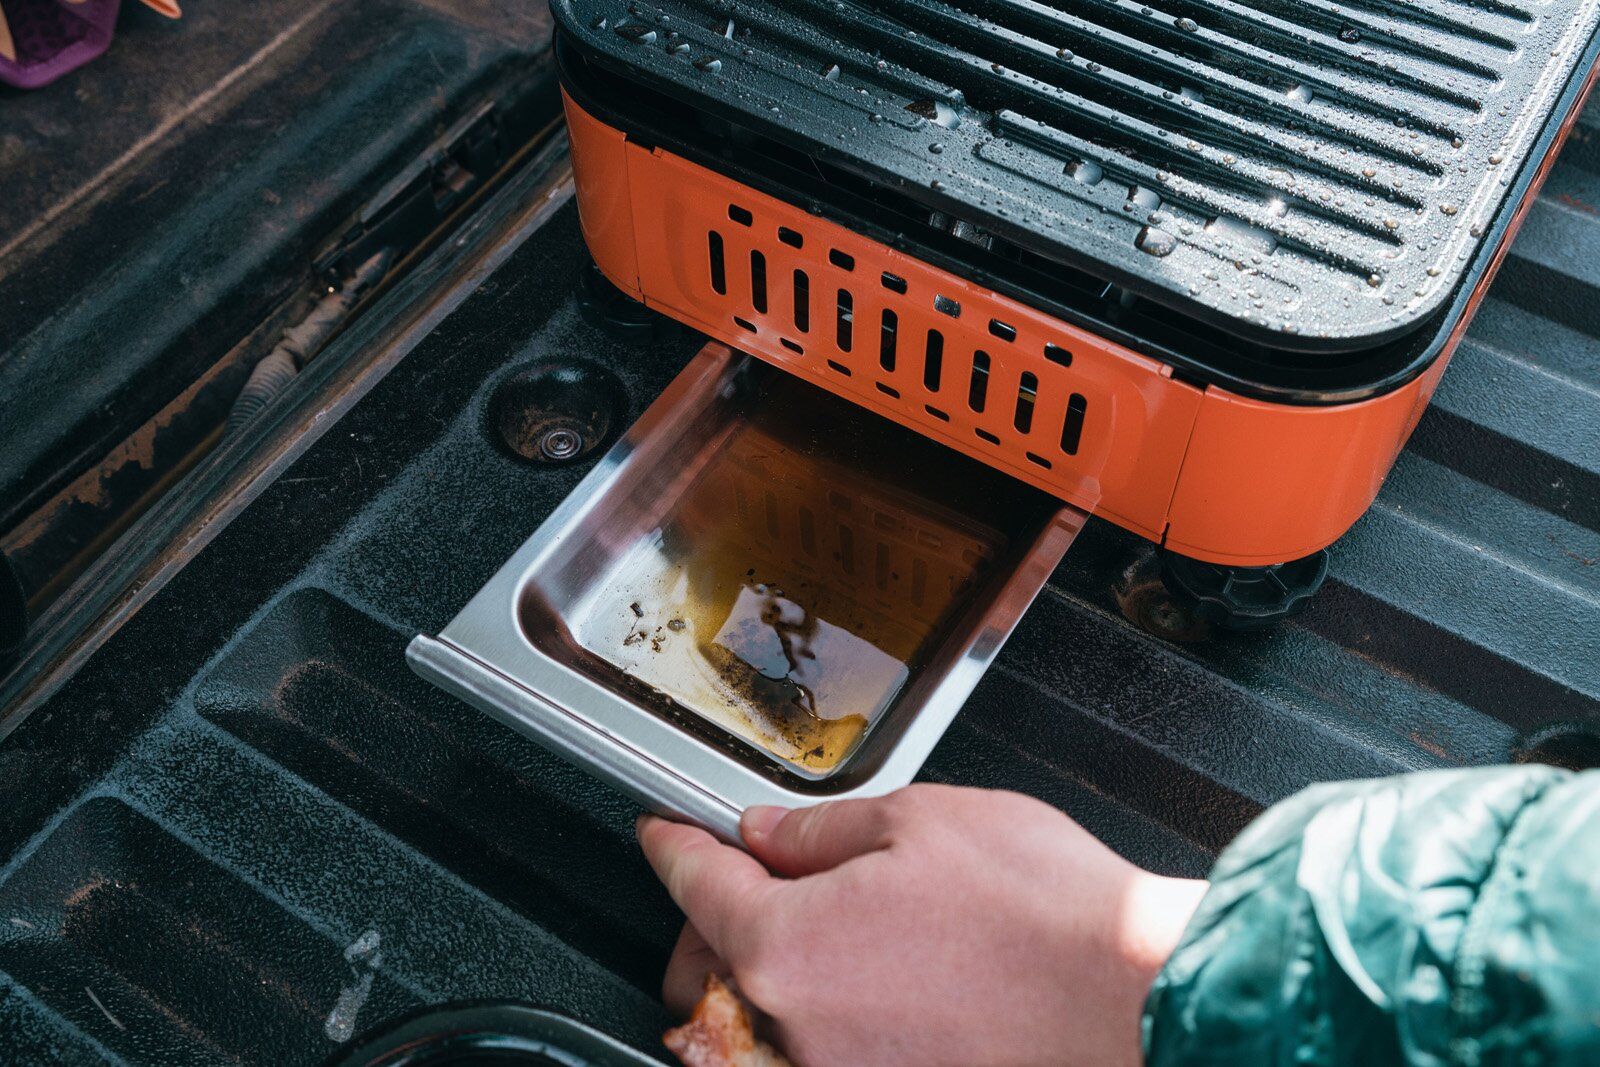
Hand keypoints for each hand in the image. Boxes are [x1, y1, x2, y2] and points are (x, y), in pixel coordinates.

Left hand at [636, 784, 1206, 1066]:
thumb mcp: (922, 820)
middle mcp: (796, 1030)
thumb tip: (769, 834)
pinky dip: (814, 1020)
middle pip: (704, 972)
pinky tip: (866, 984)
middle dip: (708, 922)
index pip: (695, 887)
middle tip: (743, 880)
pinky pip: (813, 1056)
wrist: (1135, 1002)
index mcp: (788, 946)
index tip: (662, 836)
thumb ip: (820, 831)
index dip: (672, 849)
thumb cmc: (1046, 916)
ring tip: (813, 933)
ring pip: (757, 1025)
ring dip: (762, 977)